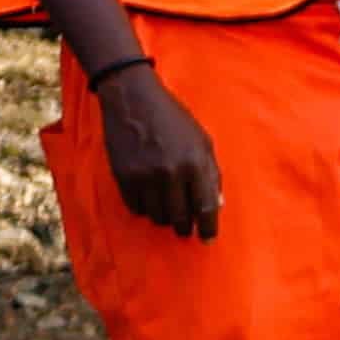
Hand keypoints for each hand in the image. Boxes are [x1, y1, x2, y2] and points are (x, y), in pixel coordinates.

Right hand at [93, 60, 222, 239]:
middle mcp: (170, 173)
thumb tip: (216, 206)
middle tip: (186, 229)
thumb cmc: (174, 120)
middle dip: (184, 228)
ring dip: (164, 218)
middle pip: (179, 218)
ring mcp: (144, 176)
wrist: (133, 100)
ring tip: (168, 209)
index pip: (205, 208)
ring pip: (157, 216)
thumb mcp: (203, 142)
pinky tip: (149, 199)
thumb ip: (211, 174)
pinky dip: (144, 208)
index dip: (208, 228)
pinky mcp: (122, 176)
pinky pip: (136, 207)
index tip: (207, 239)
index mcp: (195, 163)